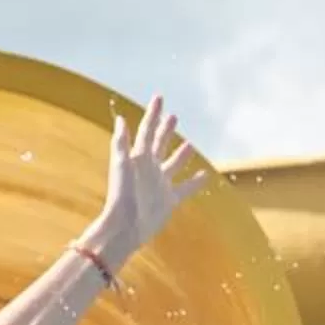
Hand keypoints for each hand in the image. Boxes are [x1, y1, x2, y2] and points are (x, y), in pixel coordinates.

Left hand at [88, 90, 210, 267]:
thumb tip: (120, 119)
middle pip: (160, 144)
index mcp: (138, 158)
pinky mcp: (169, 200)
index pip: (147, 131)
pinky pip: (185, 188)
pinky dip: (195, 182)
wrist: (125, 227)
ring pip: (174, 165)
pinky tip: (205, 175)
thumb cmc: (121, 196)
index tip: (159, 98)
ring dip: (181, 154)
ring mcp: (160, 184)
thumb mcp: (121, 165)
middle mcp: (150, 169)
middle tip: (173, 117)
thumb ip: (121, 143)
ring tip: (189, 145)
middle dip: (166, 130)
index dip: (153, 114)